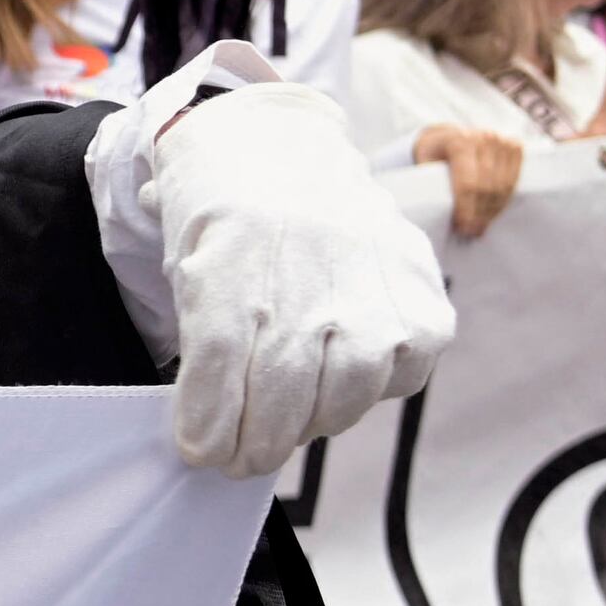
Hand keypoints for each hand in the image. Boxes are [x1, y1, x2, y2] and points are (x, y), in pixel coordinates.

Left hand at [147, 81, 455, 476]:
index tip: (201, 451)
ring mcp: (373, 302)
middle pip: (278, 415)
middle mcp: (307, 294)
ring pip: (339, 408)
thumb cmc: (223, 225)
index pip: (219, 396)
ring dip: (310, 419)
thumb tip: (207, 436)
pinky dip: (369, 384)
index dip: (207, 438)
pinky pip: (398, 380)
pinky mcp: (424, 309)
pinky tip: (344, 356)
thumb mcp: (182, 274)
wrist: (281, 152)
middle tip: (243, 453)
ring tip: (292, 398)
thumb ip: (198, 355)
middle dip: (252, 447)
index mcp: (229, 284)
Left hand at [405, 123, 525, 237]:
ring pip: (503, 185)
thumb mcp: (423, 163)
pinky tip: (493, 211)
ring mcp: (501, 141)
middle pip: (487, 187)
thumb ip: (427, 182)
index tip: (462, 227)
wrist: (449, 135)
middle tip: (471, 232)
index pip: (468, 184)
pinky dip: (505, 198)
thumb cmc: (433, 154)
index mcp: (459, 141)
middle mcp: (483, 138)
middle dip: (480, 214)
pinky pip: (514, 179)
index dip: (467, 209)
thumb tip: (435, 209)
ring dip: (493, 210)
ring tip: (481, 226)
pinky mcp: (514, 146)